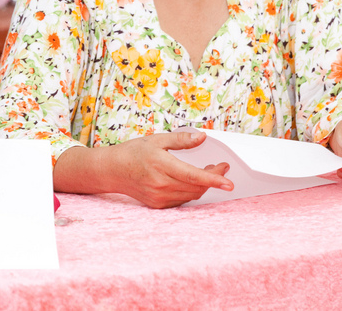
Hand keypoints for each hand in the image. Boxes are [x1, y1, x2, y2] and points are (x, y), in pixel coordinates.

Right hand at [93, 132, 233, 207]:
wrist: (112, 170)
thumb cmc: (133, 153)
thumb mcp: (156, 140)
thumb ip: (181, 140)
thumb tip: (202, 138)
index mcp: (161, 165)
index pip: (193, 175)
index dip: (213, 179)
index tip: (228, 181)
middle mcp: (161, 184)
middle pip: (196, 186)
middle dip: (213, 178)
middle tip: (220, 167)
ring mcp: (159, 196)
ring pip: (191, 194)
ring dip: (203, 185)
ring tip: (207, 172)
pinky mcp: (158, 204)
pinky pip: (182, 200)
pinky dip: (191, 191)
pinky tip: (191, 182)